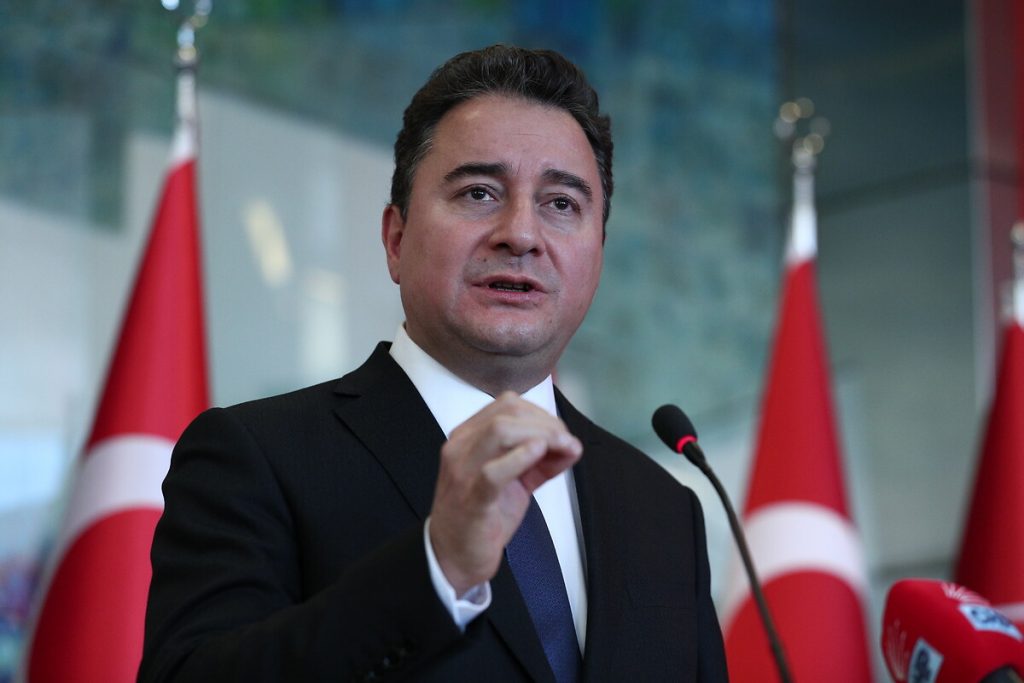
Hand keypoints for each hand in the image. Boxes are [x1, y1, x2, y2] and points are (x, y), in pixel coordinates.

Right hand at [428, 392, 582, 595]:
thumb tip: (571, 446)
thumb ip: (538, 460)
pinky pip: (493, 471)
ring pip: (500, 432)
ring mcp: (463, 471)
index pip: (507, 404)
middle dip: (546, 423)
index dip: (542, 413)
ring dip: (542, 435)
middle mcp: (461, 447)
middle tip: (568, 442)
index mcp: (468, 437)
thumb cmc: (483, 515)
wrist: (454, 555)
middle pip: (507, 413)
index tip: (563, 433)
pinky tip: (540, 453)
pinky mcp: (471, 499)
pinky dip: (520, 458)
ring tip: (563, 449)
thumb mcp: (514, 480)